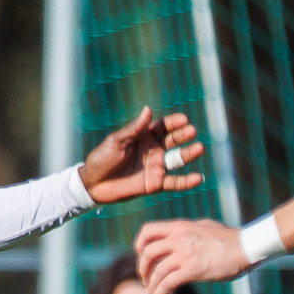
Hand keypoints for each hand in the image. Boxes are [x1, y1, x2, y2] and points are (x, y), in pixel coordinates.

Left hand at [79, 107, 204, 204]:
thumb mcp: (116, 141)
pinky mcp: (155, 184)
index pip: (164, 127)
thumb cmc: (102, 158)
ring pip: (178, 159)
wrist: (93, 184)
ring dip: (189, 154)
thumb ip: (134, 129)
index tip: (183, 120)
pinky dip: (186, 182)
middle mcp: (154, 150)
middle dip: (183, 135)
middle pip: (174, 140)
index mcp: (144, 137)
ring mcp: (156, 167)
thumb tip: (148, 110)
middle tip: (191, 132)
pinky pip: (174, 183)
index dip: (174, 123)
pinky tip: (199, 178)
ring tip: (199, 148)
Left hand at [134, 219, 250, 293]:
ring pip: (156, 273)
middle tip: (146, 280)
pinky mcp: (192, 269)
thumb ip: (188, 231)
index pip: (148, 231)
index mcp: (180, 227)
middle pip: (147, 253)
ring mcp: (185, 254)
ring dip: (151, 287)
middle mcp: (178, 238)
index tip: (142, 257)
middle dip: (143, 269)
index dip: (139, 245)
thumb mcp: (204, 227)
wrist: (248, 246)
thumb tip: (178, 236)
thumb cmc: (230, 239)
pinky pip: (167, 285)